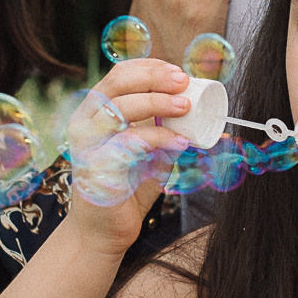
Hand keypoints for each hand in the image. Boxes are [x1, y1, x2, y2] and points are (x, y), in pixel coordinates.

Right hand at [63, 59, 192, 256]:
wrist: (105, 230)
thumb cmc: (128, 186)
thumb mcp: (152, 151)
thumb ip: (168, 131)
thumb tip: (211, 120)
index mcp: (96, 110)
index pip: (120, 74)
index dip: (150, 68)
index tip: (180, 74)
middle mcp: (85, 121)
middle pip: (117, 84)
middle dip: (154, 78)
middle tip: (184, 83)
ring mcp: (86, 143)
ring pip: (120, 109)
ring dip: (157, 104)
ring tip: (186, 108)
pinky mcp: (94, 166)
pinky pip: (128, 143)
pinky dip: (158, 138)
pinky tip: (180, 142)